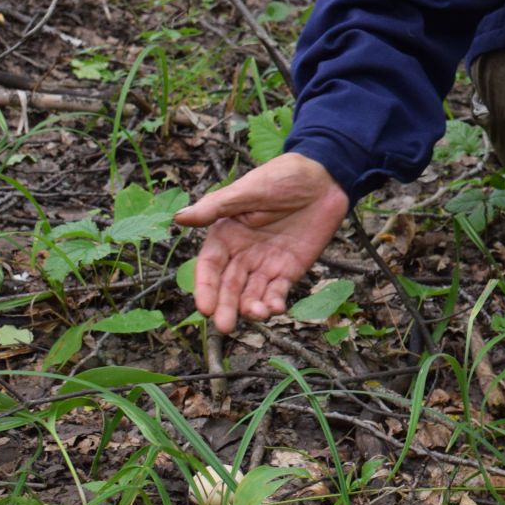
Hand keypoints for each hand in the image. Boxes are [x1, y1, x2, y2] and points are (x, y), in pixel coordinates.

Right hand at [175, 152, 348, 333]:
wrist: (324, 178)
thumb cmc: (282, 177)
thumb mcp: (248, 190)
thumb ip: (217, 207)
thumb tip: (179, 218)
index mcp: (226, 234)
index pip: (210, 266)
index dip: (206, 287)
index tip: (205, 308)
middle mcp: (242, 253)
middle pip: (229, 286)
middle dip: (226, 307)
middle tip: (225, 327)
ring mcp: (266, 263)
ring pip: (252, 292)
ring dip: (251, 308)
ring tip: (257, 315)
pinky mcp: (290, 269)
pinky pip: (278, 290)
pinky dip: (275, 302)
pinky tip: (275, 308)